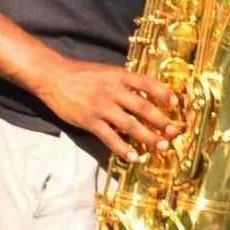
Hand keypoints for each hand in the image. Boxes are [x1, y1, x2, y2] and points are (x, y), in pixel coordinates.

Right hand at [35, 57, 179, 161]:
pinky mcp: (89, 121)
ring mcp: (101, 107)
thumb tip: (149, 94)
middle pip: (143, 108)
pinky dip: (123, 148)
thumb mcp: (107, 71)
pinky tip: (134, 157)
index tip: (176, 103)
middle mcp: (113, 91)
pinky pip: (110, 137)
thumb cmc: (82, 74)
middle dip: (161, 121)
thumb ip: (126, 82)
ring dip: (148, 137)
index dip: (163, 93)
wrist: (53, 77)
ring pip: (130, 125)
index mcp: (119, 76)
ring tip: (161, 146)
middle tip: (174, 131)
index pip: (147, 83)